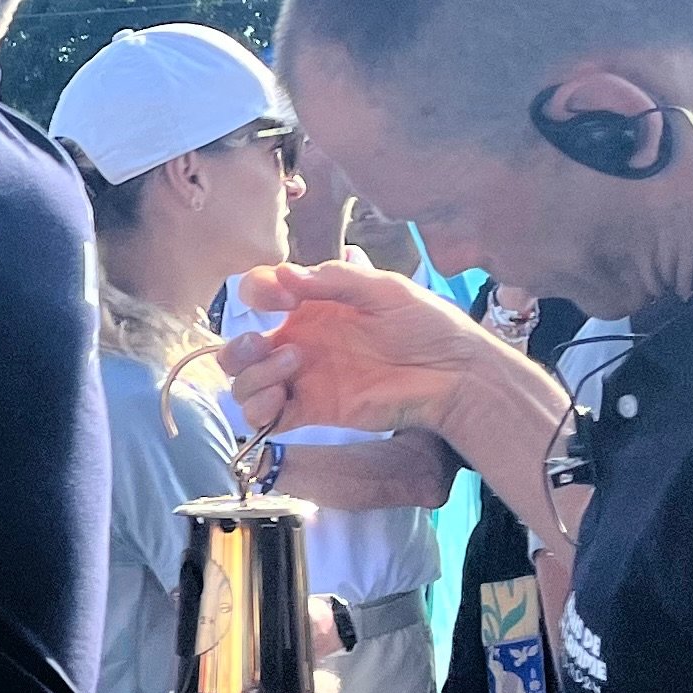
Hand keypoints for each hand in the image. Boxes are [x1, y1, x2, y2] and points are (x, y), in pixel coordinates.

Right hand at [217, 256, 516, 442]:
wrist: (455, 374)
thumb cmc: (428, 324)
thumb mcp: (384, 289)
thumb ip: (334, 279)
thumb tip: (282, 274)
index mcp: (311, 306)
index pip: (259, 293)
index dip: (256, 293)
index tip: (280, 300)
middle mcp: (299, 341)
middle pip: (238, 348)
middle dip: (238, 347)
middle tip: (266, 344)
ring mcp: (302, 379)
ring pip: (244, 384)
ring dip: (252, 376)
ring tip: (290, 368)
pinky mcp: (311, 411)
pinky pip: (264, 418)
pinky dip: (258, 411)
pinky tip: (280, 400)